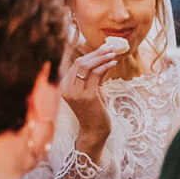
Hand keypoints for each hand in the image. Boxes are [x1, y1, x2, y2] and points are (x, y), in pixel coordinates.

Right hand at [61, 42, 122, 161]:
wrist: (95, 131)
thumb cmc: (96, 111)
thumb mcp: (95, 89)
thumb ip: (97, 74)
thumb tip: (106, 56)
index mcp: (65, 86)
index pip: (77, 64)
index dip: (91, 54)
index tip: (104, 47)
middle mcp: (67, 89)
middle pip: (81, 63)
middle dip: (97, 53)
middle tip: (111, 47)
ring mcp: (76, 93)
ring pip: (87, 66)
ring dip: (102, 57)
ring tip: (114, 53)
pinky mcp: (87, 97)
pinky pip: (95, 75)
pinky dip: (105, 66)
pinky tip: (114, 63)